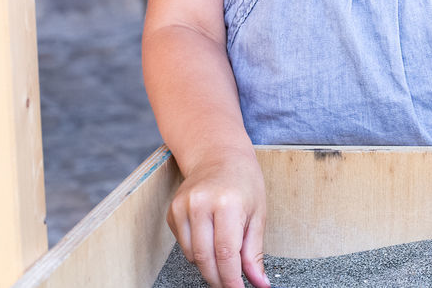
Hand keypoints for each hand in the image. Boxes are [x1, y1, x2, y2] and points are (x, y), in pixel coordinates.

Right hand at [167, 149, 270, 287]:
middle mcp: (201, 205)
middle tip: (231, 285)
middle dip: (219, 279)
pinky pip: (183, 245)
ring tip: (224, 260)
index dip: (232, 280)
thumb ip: (254, 252)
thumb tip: (260, 283)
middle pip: (206, 259)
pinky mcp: (172, 212)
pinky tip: (210, 240)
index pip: (226, 254)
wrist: (219, 156)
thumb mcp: (257, 214)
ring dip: (208, 266)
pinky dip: (197, 252)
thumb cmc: (244, 182)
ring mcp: (182, 208)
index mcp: (227, 204)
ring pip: (192, 256)